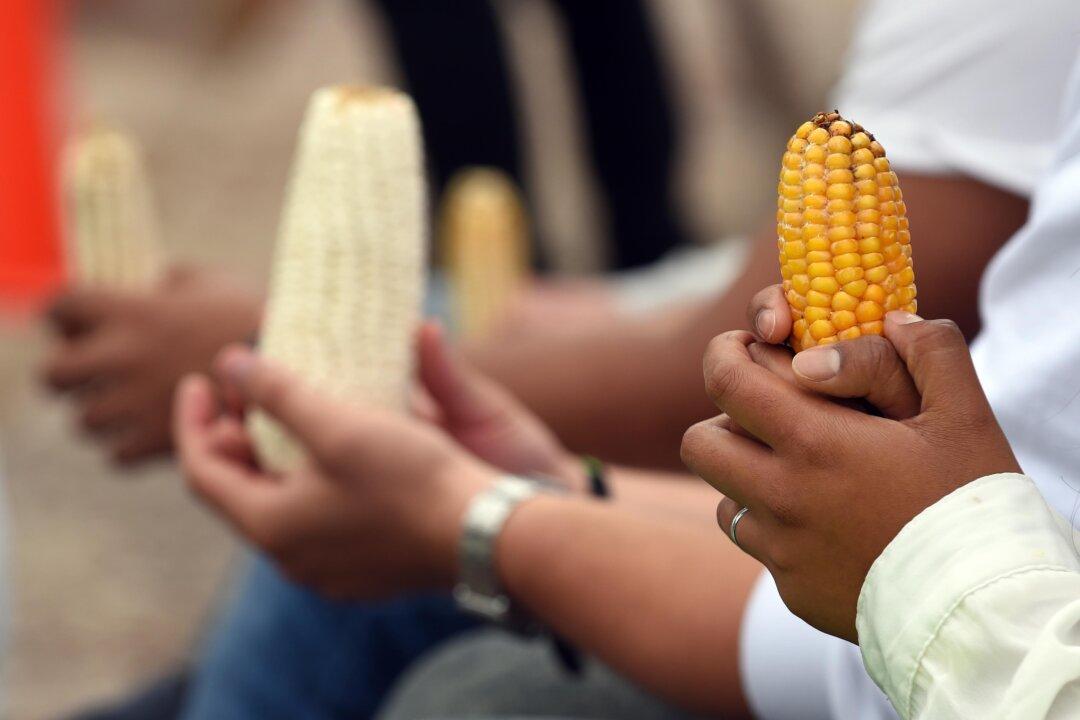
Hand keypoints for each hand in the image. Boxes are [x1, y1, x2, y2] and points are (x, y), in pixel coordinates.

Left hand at [41, 266, 262, 463]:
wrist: (295, 368)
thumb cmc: (258, 318)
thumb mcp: (214, 282)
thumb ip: (173, 282)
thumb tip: (158, 286)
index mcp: (133, 311)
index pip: (61, 307)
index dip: (68, 315)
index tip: (83, 321)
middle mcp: (123, 358)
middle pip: (54, 375)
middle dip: (70, 374)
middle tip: (94, 372)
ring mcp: (136, 403)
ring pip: (83, 420)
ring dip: (101, 413)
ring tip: (127, 407)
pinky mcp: (157, 441)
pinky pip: (115, 454)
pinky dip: (127, 447)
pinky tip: (149, 433)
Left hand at [174, 322, 570, 598]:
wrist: (483, 536)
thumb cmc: (411, 477)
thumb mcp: (339, 423)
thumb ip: (277, 391)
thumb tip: (227, 363)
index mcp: (271, 525)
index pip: (201, 471)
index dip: (191, 421)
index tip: (199, 379)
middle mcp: (291, 559)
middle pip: (241, 489)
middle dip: (236, 435)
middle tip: (249, 388)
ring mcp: (330, 572)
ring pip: (282, 506)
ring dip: (276, 458)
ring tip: (294, 413)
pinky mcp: (365, 570)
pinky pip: (318, 521)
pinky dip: (311, 482)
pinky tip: (339, 454)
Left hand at [681, 311, 1020, 640]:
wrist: (984, 611)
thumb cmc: (973, 504)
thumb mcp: (964, 415)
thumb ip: (928, 353)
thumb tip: (892, 320)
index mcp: (815, 443)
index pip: (725, 383)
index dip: (724, 355)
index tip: (744, 348)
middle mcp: (783, 497)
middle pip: (701, 445)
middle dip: (723, 421)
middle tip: (768, 416)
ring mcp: (782, 550)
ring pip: (724, 500)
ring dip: (748, 479)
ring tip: (801, 473)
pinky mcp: (791, 590)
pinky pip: (761, 548)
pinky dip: (778, 530)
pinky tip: (828, 526)